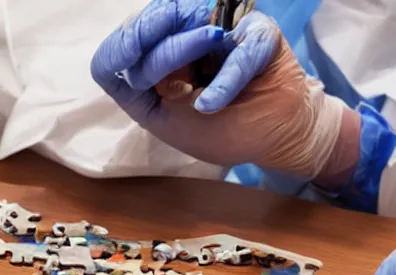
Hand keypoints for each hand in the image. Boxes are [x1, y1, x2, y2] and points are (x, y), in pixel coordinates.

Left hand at [91, 5, 352, 177]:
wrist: (276, 136)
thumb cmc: (221, 128)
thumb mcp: (166, 118)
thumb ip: (138, 90)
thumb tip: (122, 57)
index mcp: (156, 60)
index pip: (121, 44)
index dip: (119, 47)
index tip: (129, 62)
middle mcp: (182, 35)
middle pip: (146, 24)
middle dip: (153, 55)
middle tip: (175, 86)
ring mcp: (217, 27)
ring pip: (179, 16)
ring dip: (179, 53)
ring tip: (194, 94)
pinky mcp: (253, 31)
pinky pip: (231, 44)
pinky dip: (222, 80)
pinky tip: (212, 103)